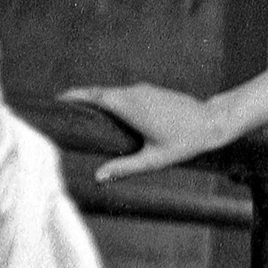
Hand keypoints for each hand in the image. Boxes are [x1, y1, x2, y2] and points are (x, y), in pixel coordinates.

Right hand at [57, 84, 231, 181]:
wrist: (213, 122)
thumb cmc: (184, 142)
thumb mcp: (153, 159)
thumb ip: (124, 167)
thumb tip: (99, 177)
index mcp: (128, 105)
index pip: (92, 95)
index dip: (72, 97)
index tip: (55, 102)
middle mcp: (133, 92)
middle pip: (98, 92)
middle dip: (79, 99)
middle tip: (60, 111)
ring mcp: (143, 90)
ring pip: (112, 93)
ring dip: (96, 100)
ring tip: (79, 115)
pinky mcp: (151, 92)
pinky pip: (124, 94)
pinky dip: (111, 101)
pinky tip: (107, 116)